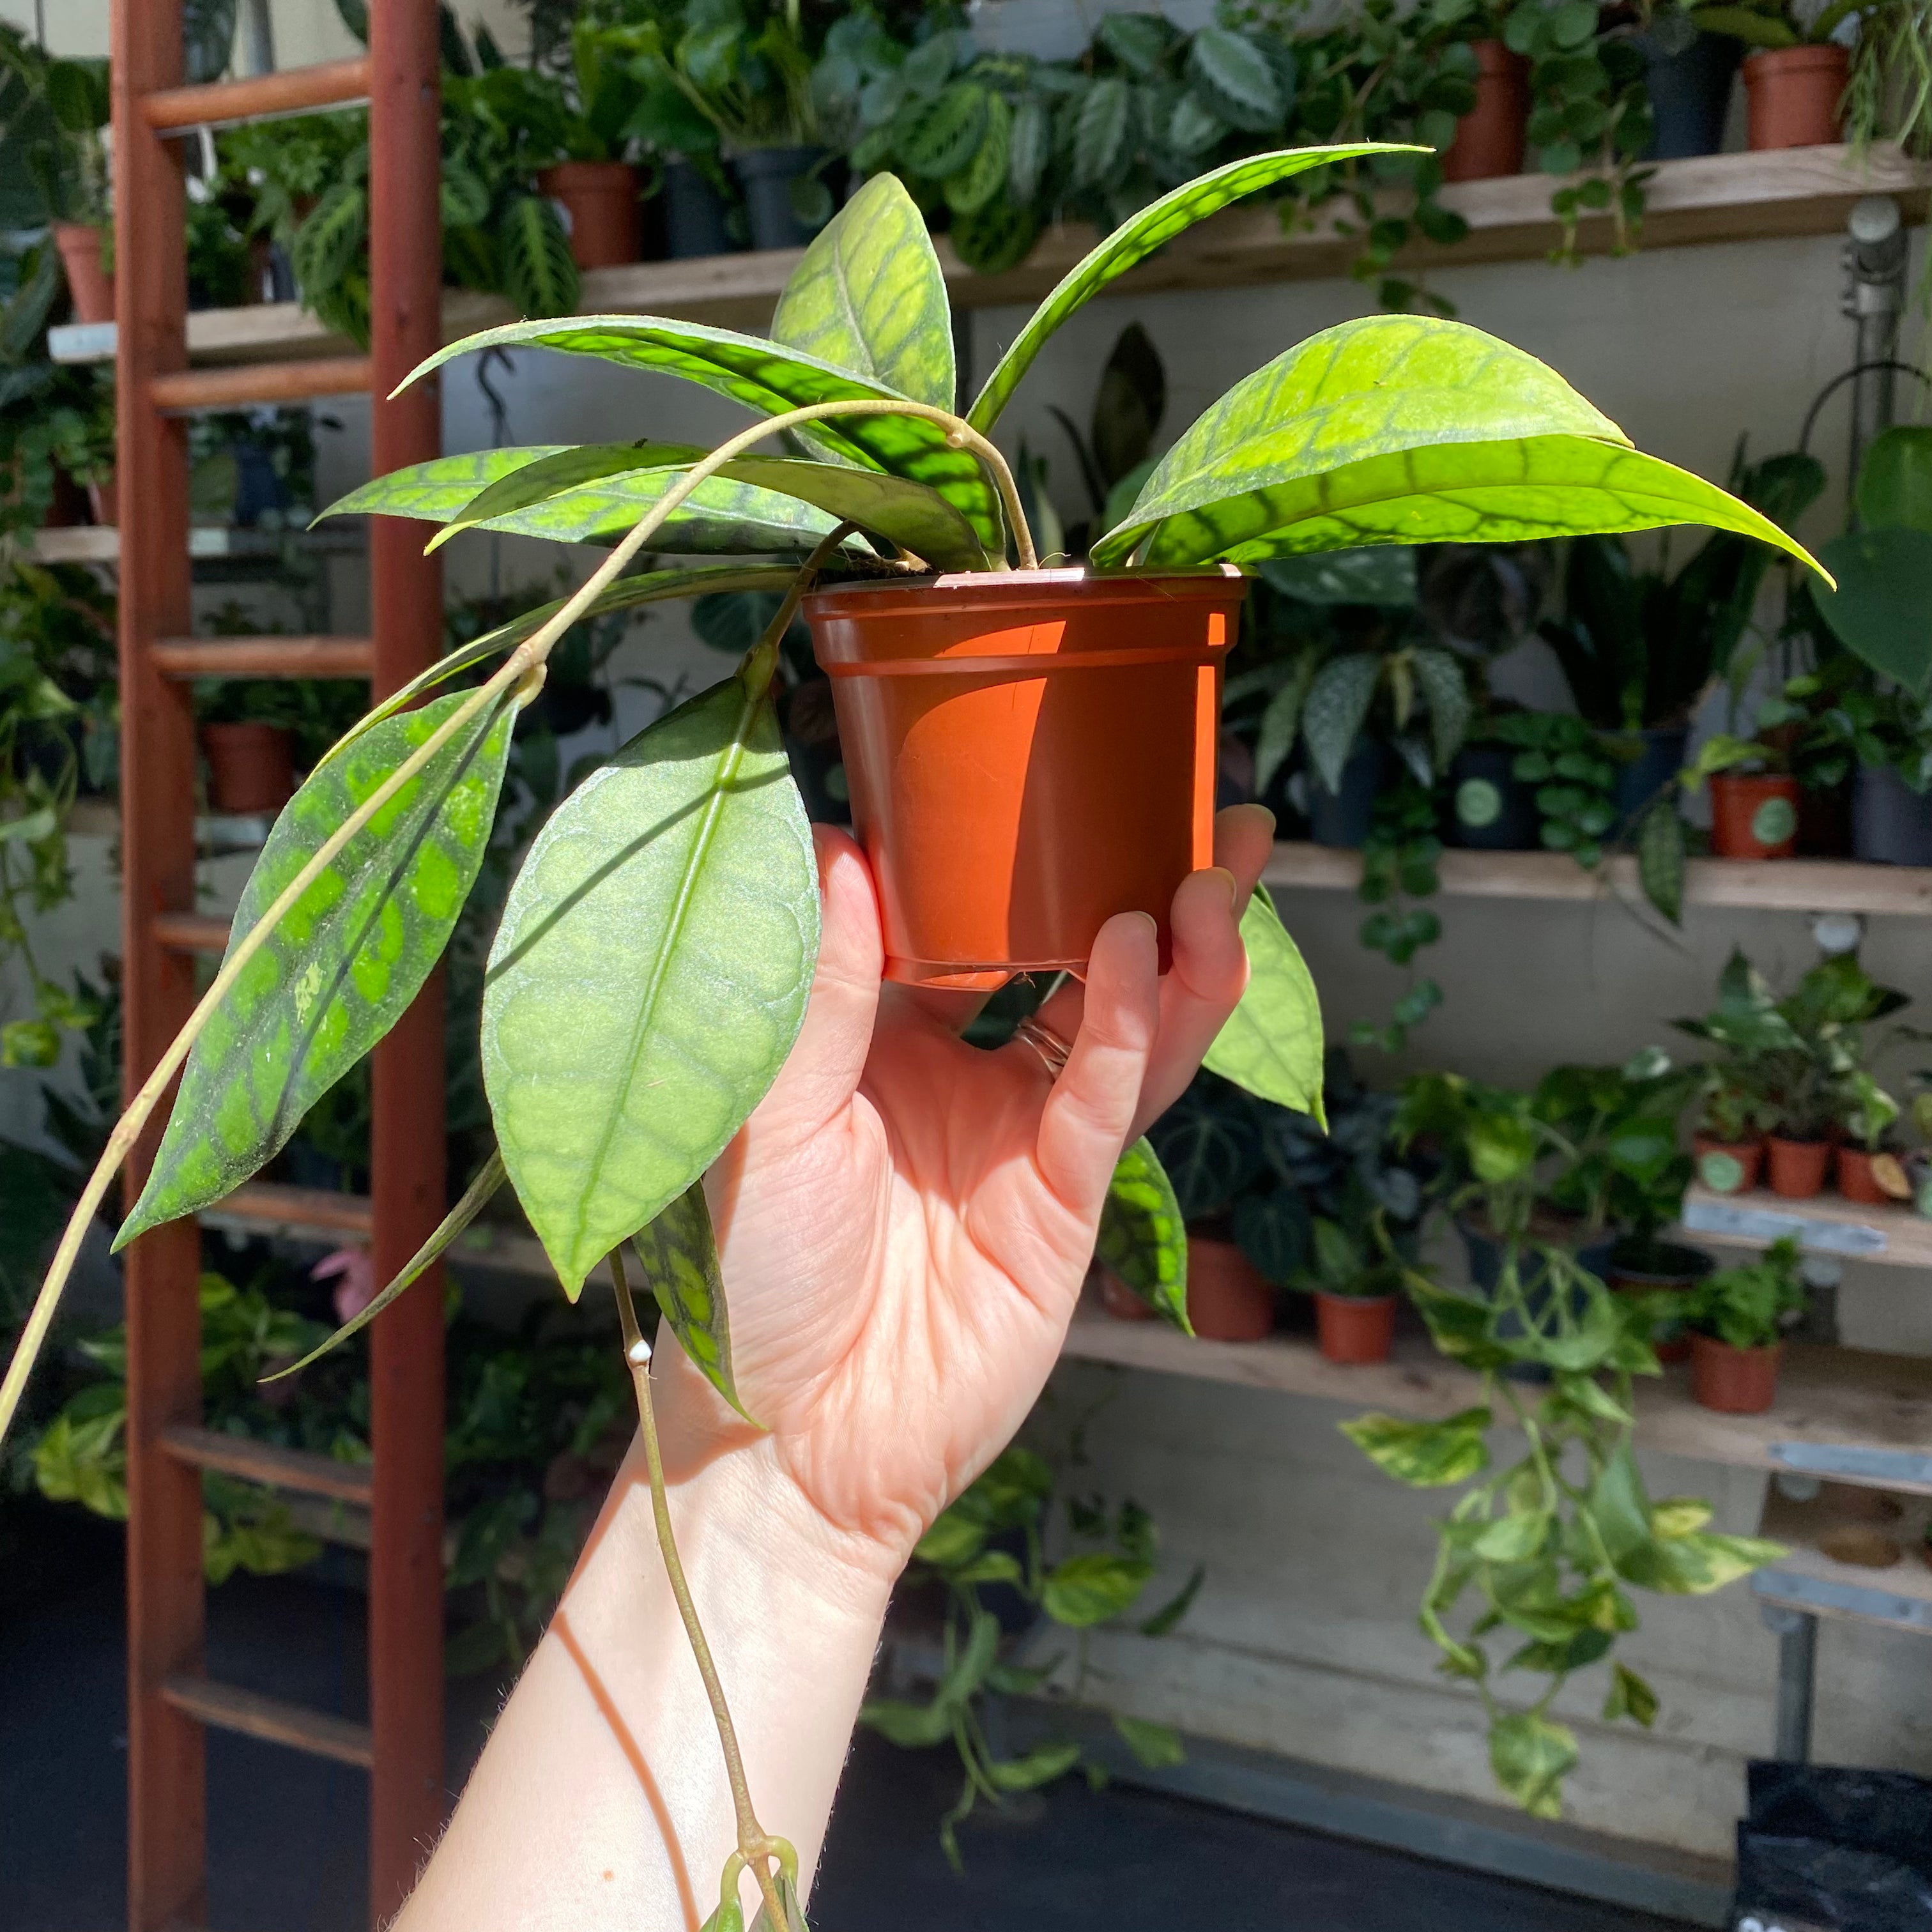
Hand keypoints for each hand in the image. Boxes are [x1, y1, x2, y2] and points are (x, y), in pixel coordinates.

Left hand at [665, 804, 1275, 1584]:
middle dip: (1151, 891)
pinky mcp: (1063, 1207)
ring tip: (1216, 871)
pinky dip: (1138, 1028)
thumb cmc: (752, 1280)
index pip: (976, 926)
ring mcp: (1028, 1144)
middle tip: (1210, 809)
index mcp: (894, 1044)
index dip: (1025, 858)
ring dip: (1179, 952)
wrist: (786, 1442)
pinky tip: (1150, 953)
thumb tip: (835, 848)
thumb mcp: (769, 1112)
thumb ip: (819, 989)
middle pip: (1084, 967)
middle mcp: (973, 1080)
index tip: (1058, 775)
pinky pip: (1108, 1101)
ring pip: (1130, 1028)